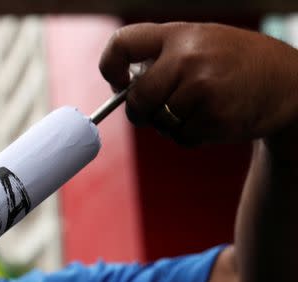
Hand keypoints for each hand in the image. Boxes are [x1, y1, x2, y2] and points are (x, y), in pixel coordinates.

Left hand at [100, 22, 297, 144]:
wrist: (288, 82)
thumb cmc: (234, 64)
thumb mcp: (200, 43)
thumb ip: (162, 59)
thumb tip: (123, 89)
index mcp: (178, 35)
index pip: (122, 44)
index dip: (110, 68)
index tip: (119, 83)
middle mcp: (186, 57)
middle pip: (137, 99)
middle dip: (141, 112)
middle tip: (157, 110)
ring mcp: (200, 88)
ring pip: (158, 122)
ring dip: (171, 125)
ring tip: (199, 108)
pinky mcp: (213, 117)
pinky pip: (181, 138)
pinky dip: (191, 135)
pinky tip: (213, 119)